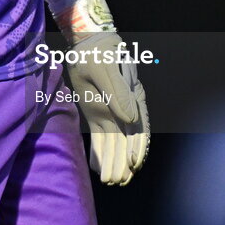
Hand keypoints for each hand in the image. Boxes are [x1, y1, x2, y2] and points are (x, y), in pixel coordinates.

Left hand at [66, 32, 149, 185]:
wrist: (85, 42)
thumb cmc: (97, 52)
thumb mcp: (105, 68)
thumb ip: (117, 92)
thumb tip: (130, 120)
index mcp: (133, 97)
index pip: (139, 128)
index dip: (137, 147)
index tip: (132, 165)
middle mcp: (126, 108)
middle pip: (127, 140)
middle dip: (124, 162)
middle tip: (117, 181)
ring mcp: (112, 112)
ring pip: (114, 142)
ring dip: (113, 161)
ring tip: (109, 181)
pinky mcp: (98, 113)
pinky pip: (101, 137)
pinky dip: (100, 153)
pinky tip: (97, 168)